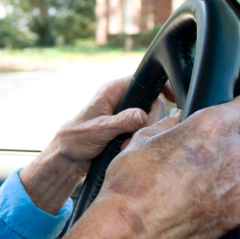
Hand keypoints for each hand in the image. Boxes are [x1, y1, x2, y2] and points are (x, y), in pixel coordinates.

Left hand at [19, 77, 174, 213]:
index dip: (160, 86)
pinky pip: (142, 130)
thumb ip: (121, 122)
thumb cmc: (75, 139)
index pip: (142, 80)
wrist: (66, 157)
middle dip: (149, 120)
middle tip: (137, 135)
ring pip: (149, 118)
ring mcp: (123, 114)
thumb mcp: (99, 130)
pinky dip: (138, 139)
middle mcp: (119, 100)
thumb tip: (142, 116)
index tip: (173, 96)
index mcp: (112, 91)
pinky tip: (126, 147)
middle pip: (151, 102)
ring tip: (124, 145)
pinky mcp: (125, 128)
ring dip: (142, 133)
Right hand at [47, 95, 239, 238]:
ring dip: (218, 176)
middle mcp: (233, 153)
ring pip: (236, 172)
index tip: (236, 116)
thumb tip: (174, 121)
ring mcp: (239, 185)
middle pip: (237, 142)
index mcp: (212, 126)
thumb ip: (168, 125)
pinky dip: (218, 200)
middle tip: (190, 161)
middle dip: (218, 148)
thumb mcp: (143, 138)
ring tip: (187, 188)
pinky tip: (192, 204)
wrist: (132, 227)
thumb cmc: (134, 183)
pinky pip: (234, 199)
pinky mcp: (238, 212)